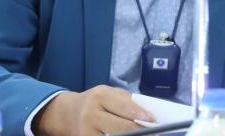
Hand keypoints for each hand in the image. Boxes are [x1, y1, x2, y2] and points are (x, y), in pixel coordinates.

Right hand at [32, 85, 154, 135]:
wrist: (68, 112)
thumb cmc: (95, 101)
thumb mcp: (108, 93)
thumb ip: (125, 100)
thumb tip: (146, 112)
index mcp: (100, 95)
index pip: (124, 107)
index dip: (140, 115)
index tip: (153, 120)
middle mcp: (92, 113)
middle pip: (121, 127)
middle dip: (140, 131)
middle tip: (155, 133)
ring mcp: (87, 131)